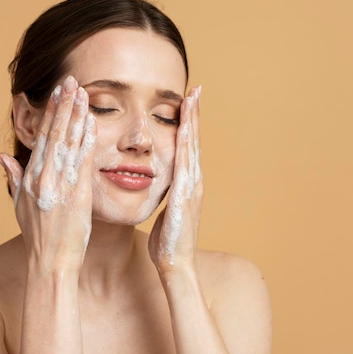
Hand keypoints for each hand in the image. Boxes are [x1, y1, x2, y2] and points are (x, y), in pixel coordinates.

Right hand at [0, 76, 96, 272]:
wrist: (51, 262)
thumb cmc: (37, 235)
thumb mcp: (19, 204)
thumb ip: (13, 176)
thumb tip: (1, 155)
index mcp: (30, 177)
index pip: (42, 137)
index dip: (50, 113)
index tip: (57, 92)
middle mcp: (43, 177)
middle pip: (55, 134)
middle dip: (64, 105)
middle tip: (71, 80)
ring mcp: (60, 186)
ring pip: (69, 143)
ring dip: (77, 116)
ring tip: (83, 94)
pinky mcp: (77, 196)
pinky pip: (83, 163)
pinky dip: (87, 141)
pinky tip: (92, 123)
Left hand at [148, 86, 202, 273]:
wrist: (174, 264)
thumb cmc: (165, 241)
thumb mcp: (164, 211)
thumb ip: (164, 195)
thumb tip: (157, 186)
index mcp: (186, 184)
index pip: (187, 147)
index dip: (188, 124)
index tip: (186, 102)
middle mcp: (193, 182)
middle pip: (194, 141)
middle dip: (194, 115)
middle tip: (195, 89)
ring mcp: (192, 188)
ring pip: (192, 148)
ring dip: (193, 122)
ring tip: (193, 98)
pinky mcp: (185, 196)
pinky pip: (185, 165)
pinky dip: (186, 145)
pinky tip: (184, 129)